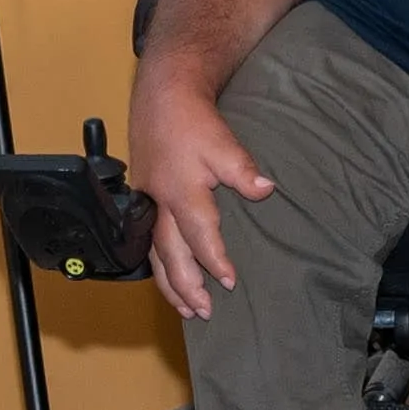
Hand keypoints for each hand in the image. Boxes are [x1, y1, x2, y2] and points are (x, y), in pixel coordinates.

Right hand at [129, 66, 272, 320]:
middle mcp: (159, 204)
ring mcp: (147, 205)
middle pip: (170, 254)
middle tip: (204, 312)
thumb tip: (266, 189)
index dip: (214, 260)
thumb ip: (243, 170)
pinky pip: (148, 243)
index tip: (230, 281)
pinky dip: (158, 266)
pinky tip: (169, 280)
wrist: (162, 98)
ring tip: (185, 310)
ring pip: (154, 254)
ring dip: (170, 284)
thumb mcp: (223, 143)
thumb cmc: (193, 122)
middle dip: (186, 286)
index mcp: (181, 192)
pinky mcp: (142, 202)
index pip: (198, 235)